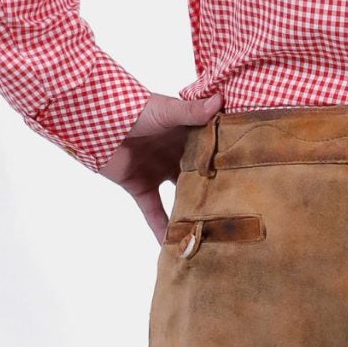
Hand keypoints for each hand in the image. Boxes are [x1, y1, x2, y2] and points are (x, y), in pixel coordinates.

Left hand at [98, 90, 225, 242]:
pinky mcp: (140, 186)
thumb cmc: (133, 108)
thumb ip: (192, 112)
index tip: (252, 175)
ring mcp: (158, 171)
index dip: (229, 161)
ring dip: (192, 211)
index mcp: (186, 134)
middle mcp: (175, 155)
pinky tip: (173, 246)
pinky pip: (153, 211)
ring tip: (213, 232)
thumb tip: (222, 100)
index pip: (213, 149)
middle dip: (215, 190)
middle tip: (240, 210)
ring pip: (180, 197)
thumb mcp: (167, 111)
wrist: (95, 120)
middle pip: (199, 176)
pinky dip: (160, 228)